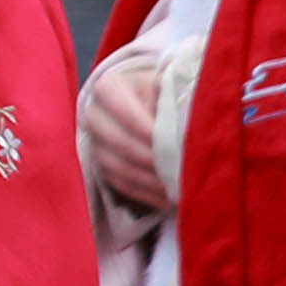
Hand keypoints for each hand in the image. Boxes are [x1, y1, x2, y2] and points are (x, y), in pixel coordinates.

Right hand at [83, 50, 168, 214]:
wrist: (148, 99)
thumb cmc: (165, 91)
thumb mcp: (171, 86)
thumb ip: (177, 102)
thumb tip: (192, 130)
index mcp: (109, 88)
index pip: (126, 112)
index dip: (150, 131)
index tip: (176, 147)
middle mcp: (93, 113)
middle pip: (119, 142)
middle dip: (152, 160)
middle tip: (179, 171)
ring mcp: (94, 141)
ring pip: (117, 165)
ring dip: (149, 180)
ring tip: (176, 189)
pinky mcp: (98, 163)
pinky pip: (118, 182)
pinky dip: (143, 193)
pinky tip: (166, 199)